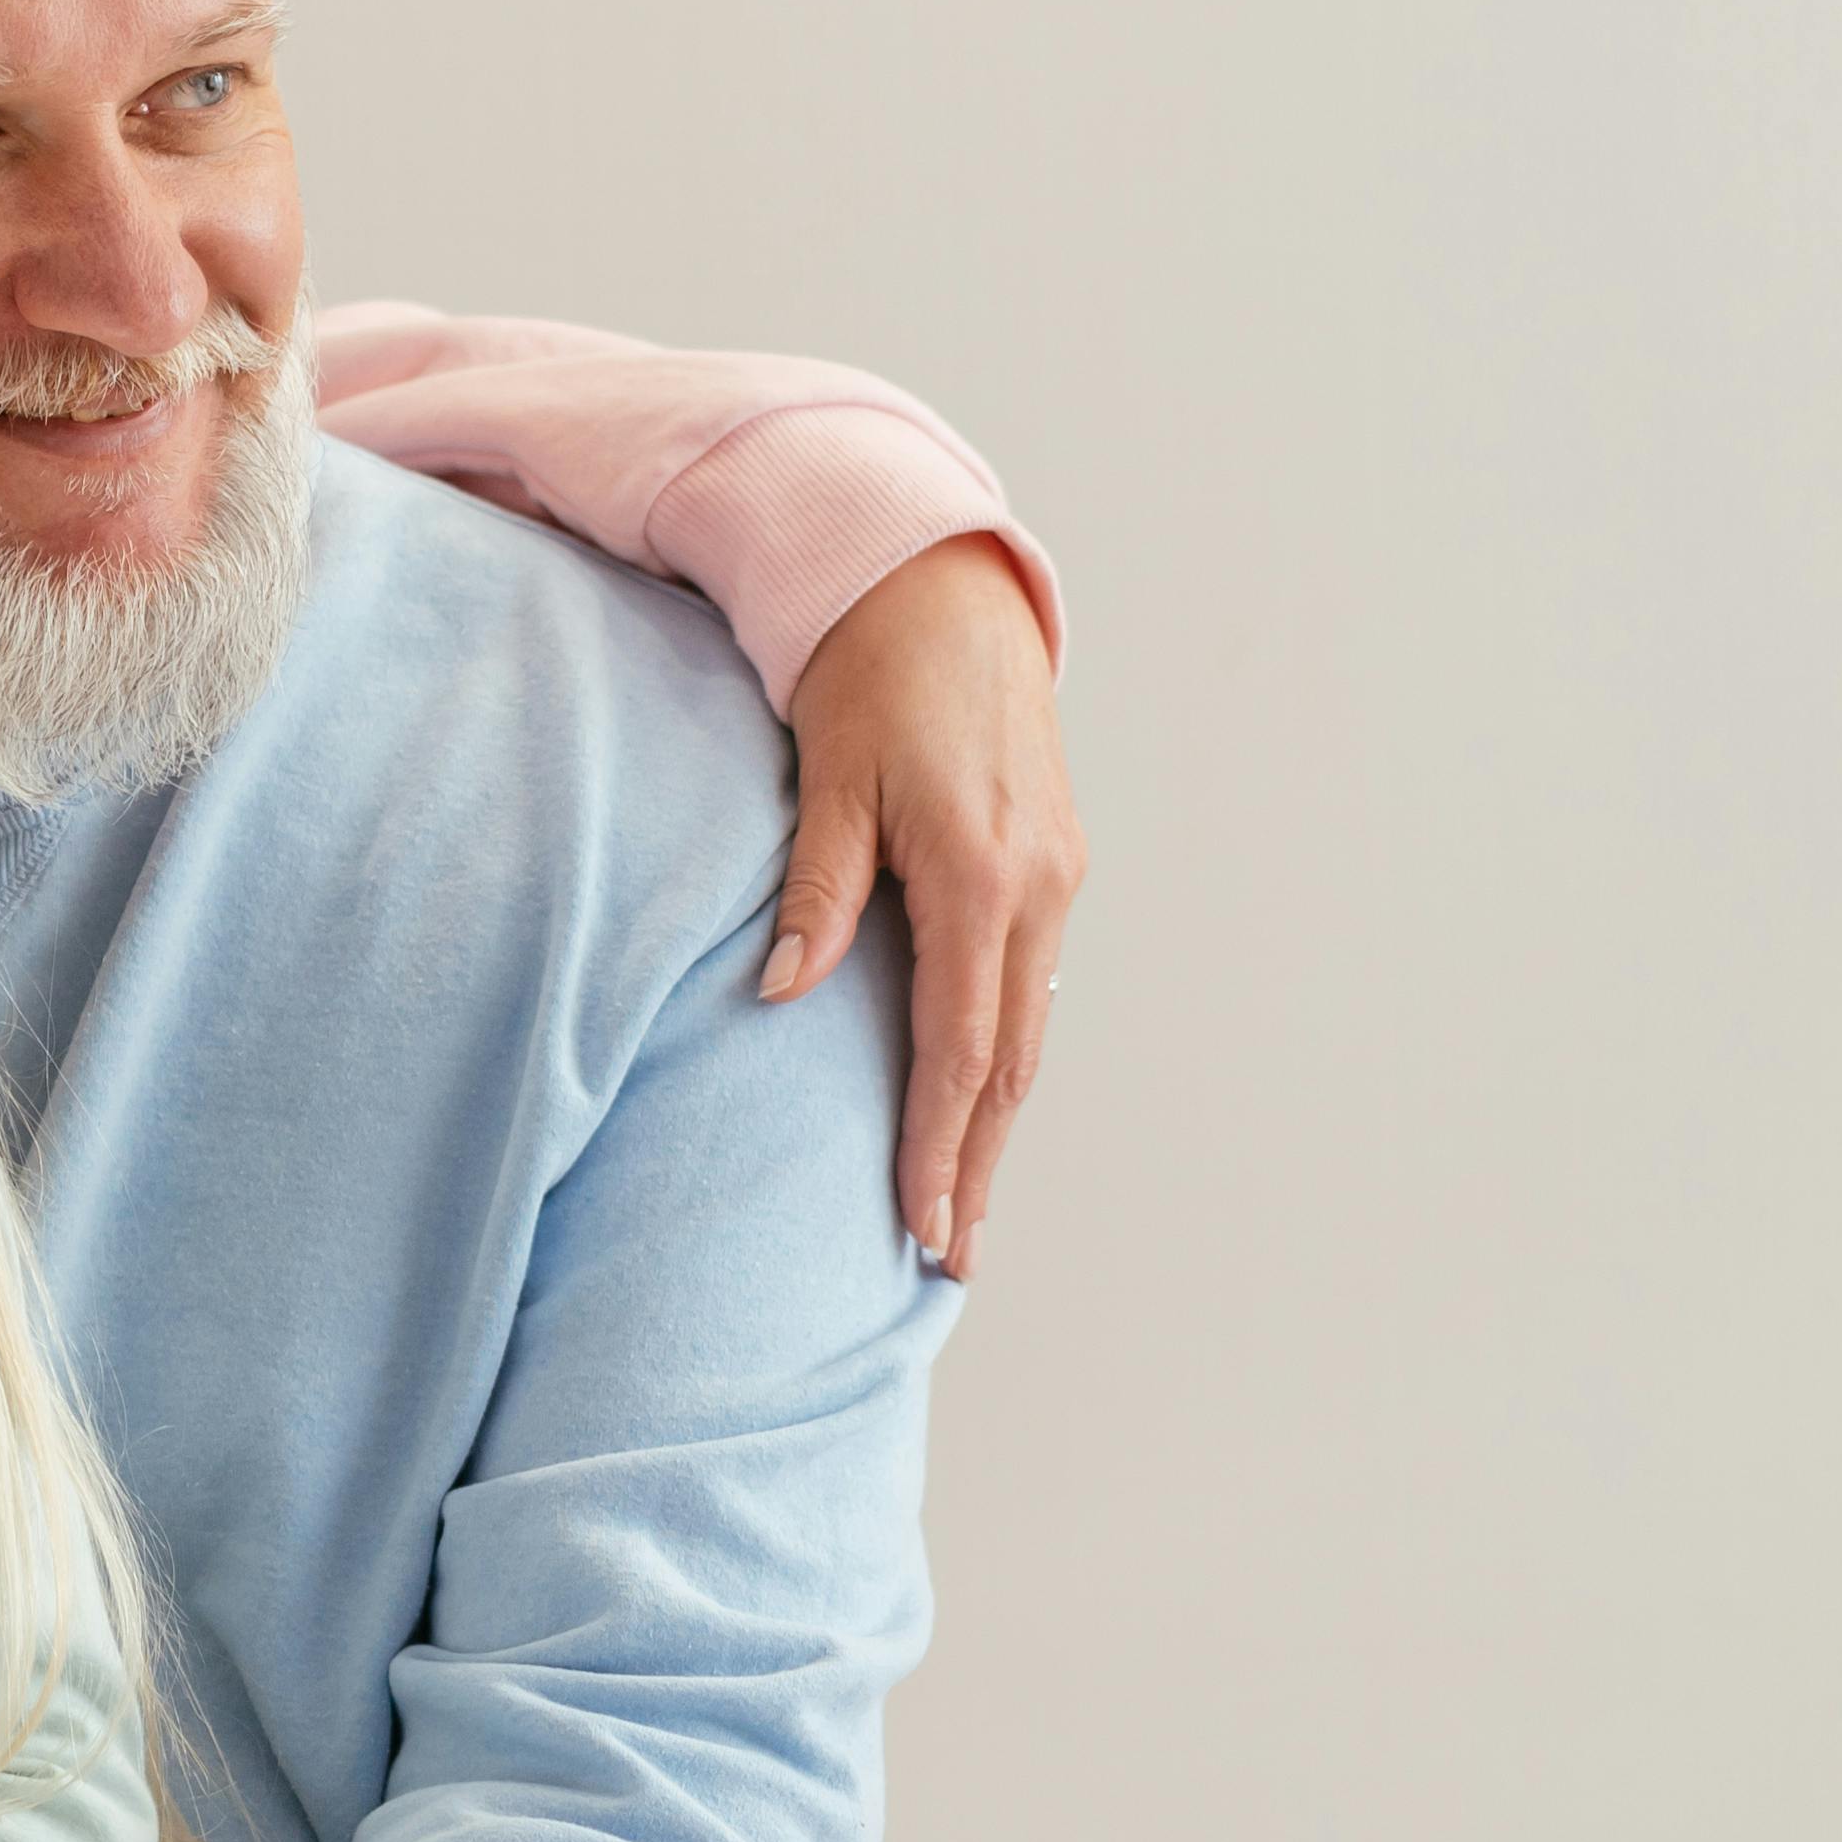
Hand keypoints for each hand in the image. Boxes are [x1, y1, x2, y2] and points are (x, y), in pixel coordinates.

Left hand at [766, 532, 1087, 1275]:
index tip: (921, 1228)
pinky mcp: (1055, 859)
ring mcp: (1058, 873)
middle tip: (949, 1258)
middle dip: (980, 1163)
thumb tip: (784, 993)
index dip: (940, 1146)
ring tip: (963, 1202)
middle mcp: (1039, 885)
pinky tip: (980, 1096)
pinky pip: (1033, 981)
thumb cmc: (869, 669)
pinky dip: (1007, 1051)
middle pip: (1010, 1061)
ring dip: (997, 1119)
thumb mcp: (831, 774)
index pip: (960, 1046)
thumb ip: (818, 890)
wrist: (941, 584)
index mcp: (982, 872)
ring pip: (1030, 1028)